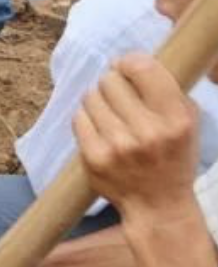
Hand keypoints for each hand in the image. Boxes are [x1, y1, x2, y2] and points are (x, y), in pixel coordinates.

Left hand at [73, 53, 198, 220]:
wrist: (158, 206)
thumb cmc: (173, 157)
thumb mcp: (188, 122)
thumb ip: (167, 89)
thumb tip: (130, 61)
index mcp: (176, 119)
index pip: (141, 67)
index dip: (129, 63)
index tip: (127, 69)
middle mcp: (148, 132)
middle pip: (110, 80)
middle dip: (113, 84)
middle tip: (121, 99)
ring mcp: (118, 146)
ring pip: (91, 96)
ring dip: (98, 101)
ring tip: (112, 116)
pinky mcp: (94, 157)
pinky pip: (78, 118)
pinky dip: (87, 119)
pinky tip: (101, 130)